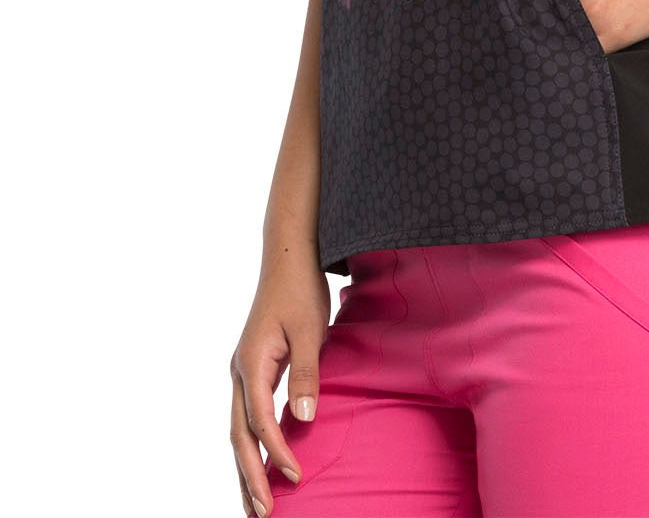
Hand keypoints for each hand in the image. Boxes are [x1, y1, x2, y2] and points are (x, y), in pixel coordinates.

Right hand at [228, 251, 329, 515]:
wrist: (288, 257)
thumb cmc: (300, 289)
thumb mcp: (310, 329)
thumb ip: (306, 373)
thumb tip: (302, 420)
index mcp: (251, 363)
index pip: (259, 420)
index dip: (276, 451)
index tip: (296, 476)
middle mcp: (239, 372)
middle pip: (238, 435)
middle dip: (248, 476)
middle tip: (263, 513)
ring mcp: (242, 372)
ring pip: (238, 430)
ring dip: (246, 467)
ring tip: (255, 504)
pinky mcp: (251, 370)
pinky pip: (246, 416)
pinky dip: (251, 444)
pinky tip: (262, 462)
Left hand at [495, 0, 648, 52]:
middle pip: (534, 10)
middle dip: (525, 11)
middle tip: (514, 15)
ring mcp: (597, 16)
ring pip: (556, 32)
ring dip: (546, 31)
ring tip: (539, 28)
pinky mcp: (615, 37)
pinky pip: (582, 49)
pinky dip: (572, 46)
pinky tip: (567, 38)